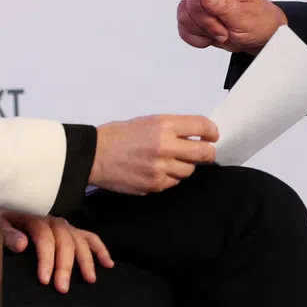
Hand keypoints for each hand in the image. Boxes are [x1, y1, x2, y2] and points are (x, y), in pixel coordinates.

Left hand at [0, 209, 112, 293]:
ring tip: (90, 279)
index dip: (46, 259)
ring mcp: (64, 224)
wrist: (3, 206)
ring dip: (86, 259)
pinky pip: (89, 237)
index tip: (45, 280)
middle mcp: (53, 220)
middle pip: (65, 242)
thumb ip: (7, 235)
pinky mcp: (70, 230)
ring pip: (79, 240)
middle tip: (63, 288)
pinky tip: (107, 264)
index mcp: (35, 217)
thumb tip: (22, 245)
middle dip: (66, 266)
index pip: (44, 239)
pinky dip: (100, 249)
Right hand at [90, 115, 218, 194]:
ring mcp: (160, 169)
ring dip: (187, 165)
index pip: (201, 126)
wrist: (94, 156)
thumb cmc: (120, 135)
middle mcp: (165, 147)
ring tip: (174, 160)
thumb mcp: (148, 121)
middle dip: (208, 152)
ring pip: (189, 170)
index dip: (212, 131)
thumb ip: (172, 128)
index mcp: (164, 125)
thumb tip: (194, 134)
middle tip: (206, 152)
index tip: (212, 135)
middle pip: (203, 152)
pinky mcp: (154, 185)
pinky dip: (171, 177)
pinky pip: (173, 182)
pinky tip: (161, 170)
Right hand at [173, 0, 286, 53]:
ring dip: (204, 31)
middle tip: (226, 29)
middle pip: (192, 4)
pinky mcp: (193, 15)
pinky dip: (196, 38)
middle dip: (209, 23)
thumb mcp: (246, 17)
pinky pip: (183, 28)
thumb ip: (225, 6)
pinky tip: (210, 36)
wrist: (259, 37)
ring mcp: (200, 0)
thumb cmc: (258, 22)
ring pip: (185, 16)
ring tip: (222, 32)